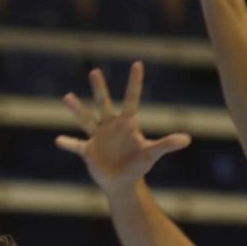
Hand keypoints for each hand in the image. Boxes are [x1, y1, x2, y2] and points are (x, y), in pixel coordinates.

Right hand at [56, 62, 190, 194]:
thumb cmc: (137, 164)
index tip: (137, 64)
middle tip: (95, 71)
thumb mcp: (152, 154)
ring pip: (86, 119)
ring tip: (68, 97)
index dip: (135, 82)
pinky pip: (77, 146)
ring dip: (77, 109)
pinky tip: (59, 140)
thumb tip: (187, 140)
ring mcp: (97, 136)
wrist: (121, 181)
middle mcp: (109, 125)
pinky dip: (69, 143)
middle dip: (100, 89)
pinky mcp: (88, 151)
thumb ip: (167, 144)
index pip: (131, 98)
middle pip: (104, 103)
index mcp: (126, 123)